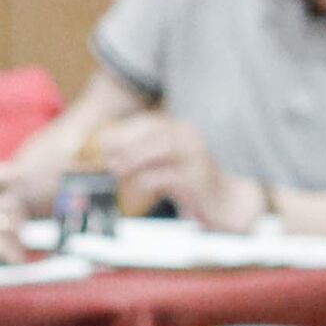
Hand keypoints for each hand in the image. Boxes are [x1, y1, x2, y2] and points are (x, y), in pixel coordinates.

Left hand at [99, 112, 253, 226]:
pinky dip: (151, 178)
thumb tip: (110, 157)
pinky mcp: (199, 179)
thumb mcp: (164, 167)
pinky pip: (172, 174)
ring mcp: (196, 157)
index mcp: (180, 132)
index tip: (102, 141)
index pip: (149, 123)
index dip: (123, 131)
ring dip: (136, 156)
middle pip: (155, 131)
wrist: (223, 202)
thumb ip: (141, 159)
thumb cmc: (189, 183)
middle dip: (127, 141)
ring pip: (164, 147)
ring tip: (117, 168)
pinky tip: (138, 184)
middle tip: (106, 155)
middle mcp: (189, 139)